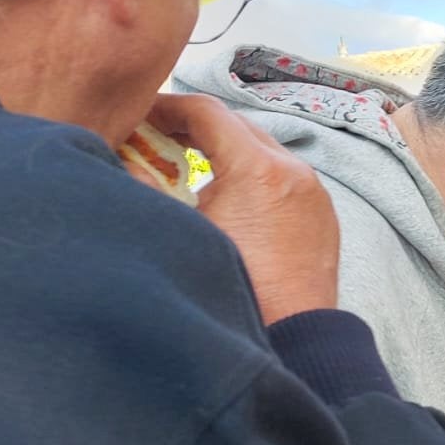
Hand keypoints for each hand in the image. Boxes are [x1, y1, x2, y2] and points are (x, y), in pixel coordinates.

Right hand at [143, 94, 338, 325]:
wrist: (296, 336)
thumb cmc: (238, 291)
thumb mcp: (182, 232)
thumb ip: (147, 187)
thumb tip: (122, 157)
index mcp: (258, 169)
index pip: (206, 112)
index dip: (167, 107)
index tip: (141, 115)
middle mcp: (294, 172)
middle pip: (237, 125)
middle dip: (194, 125)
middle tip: (158, 136)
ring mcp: (314, 192)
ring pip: (263, 149)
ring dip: (226, 148)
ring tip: (189, 164)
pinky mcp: (323, 214)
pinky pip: (284, 176)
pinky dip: (254, 173)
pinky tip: (228, 194)